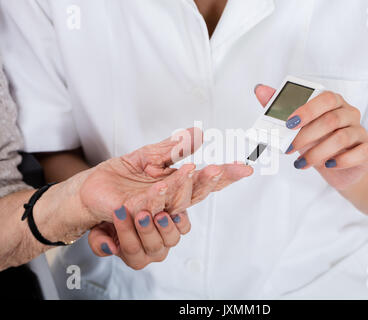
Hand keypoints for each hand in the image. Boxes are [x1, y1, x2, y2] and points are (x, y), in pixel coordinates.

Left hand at [79, 128, 252, 222]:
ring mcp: (154, 208)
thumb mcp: (150, 155)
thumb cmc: (120, 176)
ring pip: (177, 201)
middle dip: (211, 181)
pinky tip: (165, 183)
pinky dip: (159, 195)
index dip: (225, 176)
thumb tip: (199, 133)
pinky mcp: (135, 211)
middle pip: (197, 193)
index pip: (205, 182)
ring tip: (194, 169)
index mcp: (175, 187)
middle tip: (221, 169)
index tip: (244, 168)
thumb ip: (174, 147)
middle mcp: (168, 201)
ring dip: (186, 186)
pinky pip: (150, 204)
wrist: (89, 189)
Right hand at [88, 210, 190, 269]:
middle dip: (146, 230)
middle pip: (153, 246)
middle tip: (141, 214)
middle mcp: (153, 252)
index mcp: (134, 257)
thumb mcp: (99, 231)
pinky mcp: (180, 228)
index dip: (125, 231)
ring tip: (159, 214)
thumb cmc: (112, 221)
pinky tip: (175, 211)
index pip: (131, 249)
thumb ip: (99, 242)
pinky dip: (181, 221)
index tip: (119, 211)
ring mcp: (168, 241)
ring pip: (171, 240)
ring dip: (165, 227)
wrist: (130, 206)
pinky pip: (185, 228)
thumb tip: (111, 248)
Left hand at [255, 85, 367, 190]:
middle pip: (331, 120)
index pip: (325, 98)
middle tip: (289, 148)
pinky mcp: (367, 151)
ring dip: (317, 152)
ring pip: (342, 137)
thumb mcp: (298, 127)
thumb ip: (281, 109)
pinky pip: (359, 153)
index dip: (307, 110)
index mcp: (333, 102)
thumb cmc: (318, 141)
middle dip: (306, 135)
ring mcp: (360, 132)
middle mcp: (349, 113)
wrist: (340, 167)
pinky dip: (341, 160)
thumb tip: (260, 90)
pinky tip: (327, 165)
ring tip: (301, 163)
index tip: (289, 123)